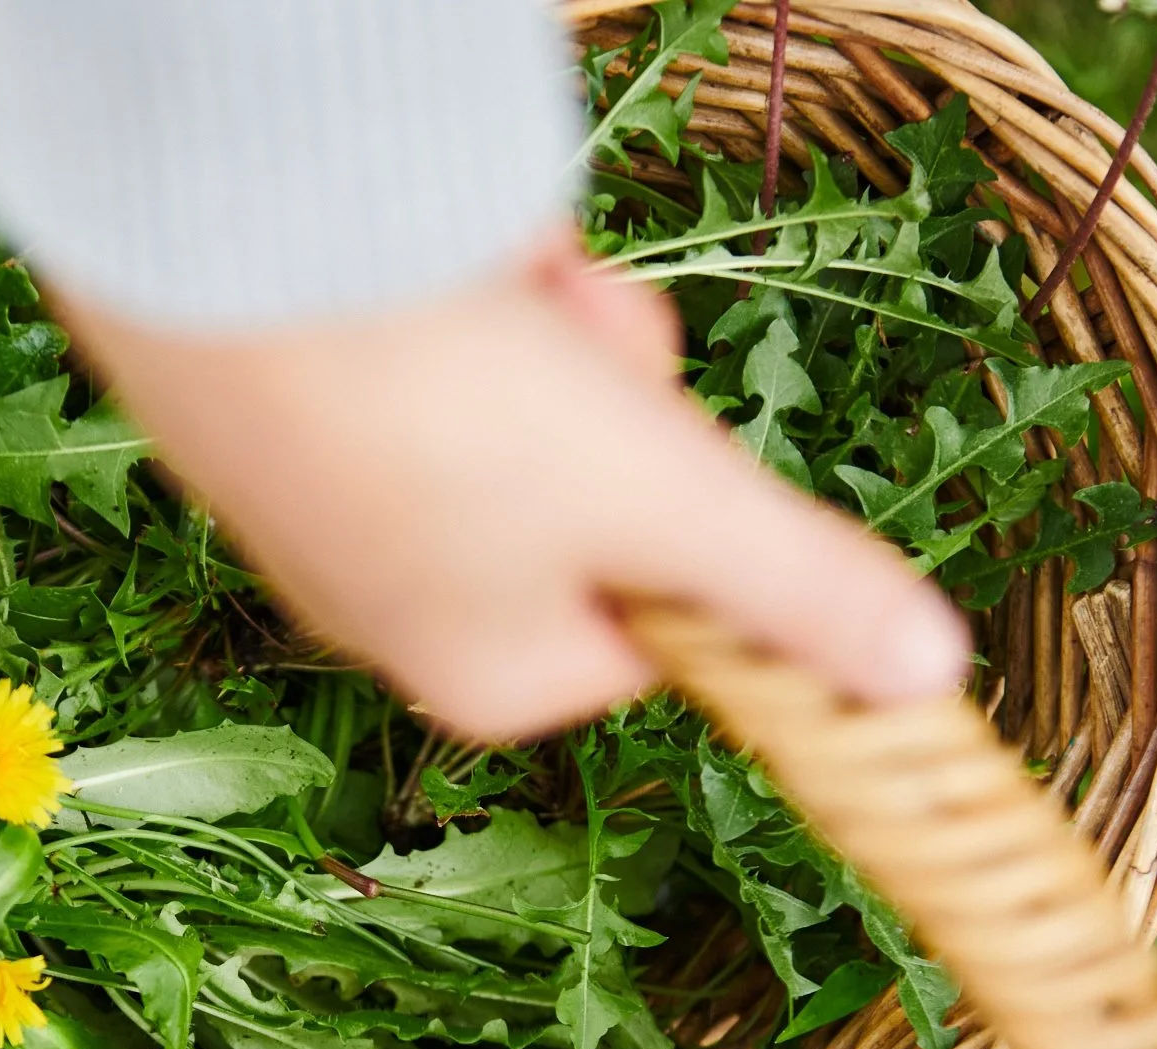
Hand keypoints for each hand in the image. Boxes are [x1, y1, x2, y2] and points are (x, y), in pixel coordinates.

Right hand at [50, 234, 970, 742]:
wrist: (226, 265)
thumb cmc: (445, 415)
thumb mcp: (665, 502)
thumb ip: (799, 588)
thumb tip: (930, 676)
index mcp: (492, 676)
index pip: (660, 626)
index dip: (693, 520)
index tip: (680, 448)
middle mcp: (399, 617)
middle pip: (594, 506)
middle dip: (616, 405)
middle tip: (586, 349)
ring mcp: (328, 516)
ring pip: (514, 416)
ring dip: (546, 335)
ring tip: (490, 290)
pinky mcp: (276, 419)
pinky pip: (416, 357)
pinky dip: (448, 296)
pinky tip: (423, 264)